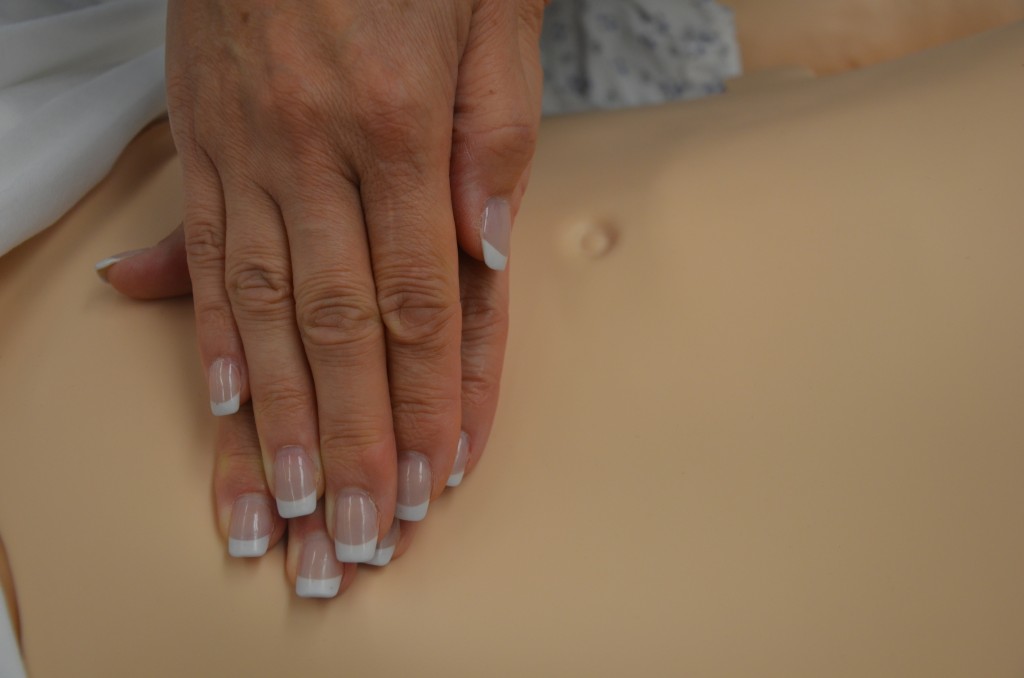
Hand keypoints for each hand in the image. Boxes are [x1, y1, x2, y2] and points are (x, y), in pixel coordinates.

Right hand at [105, 0, 543, 568]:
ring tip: (291, 510)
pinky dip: (207, 337)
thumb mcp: (491, 12)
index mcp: (398, 125)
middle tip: (363, 537)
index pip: (424, 299)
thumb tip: (488, 244)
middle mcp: (312, 152)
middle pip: (339, 327)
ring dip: (276, 419)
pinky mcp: (199, 141)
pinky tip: (220, 406)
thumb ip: (494, 129)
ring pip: (259, 310)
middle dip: (356, 442)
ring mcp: (245, 151)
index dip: (434, 397)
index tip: (437, 478)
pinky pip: (199, 254)